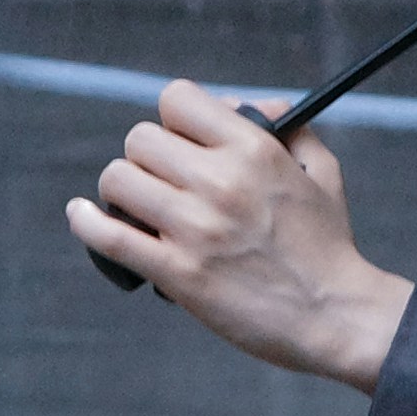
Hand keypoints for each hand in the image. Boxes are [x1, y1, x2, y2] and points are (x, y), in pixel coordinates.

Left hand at [65, 82, 415, 391]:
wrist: (334, 315)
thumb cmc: (328, 246)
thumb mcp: (322, 172)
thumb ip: (288, 128)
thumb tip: (249, 105)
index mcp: (253, 149)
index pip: (178, 100)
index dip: (174, 119)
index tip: (182, 141)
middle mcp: (219, 181)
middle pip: (139, 139)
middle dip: (146, 158)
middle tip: (162, 183)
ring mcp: (194, 228)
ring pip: (117, 180)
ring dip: (122, 192)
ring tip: (137, 207)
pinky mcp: (177, 272)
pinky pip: (108, 236)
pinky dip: (87, 223)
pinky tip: (82, 215)